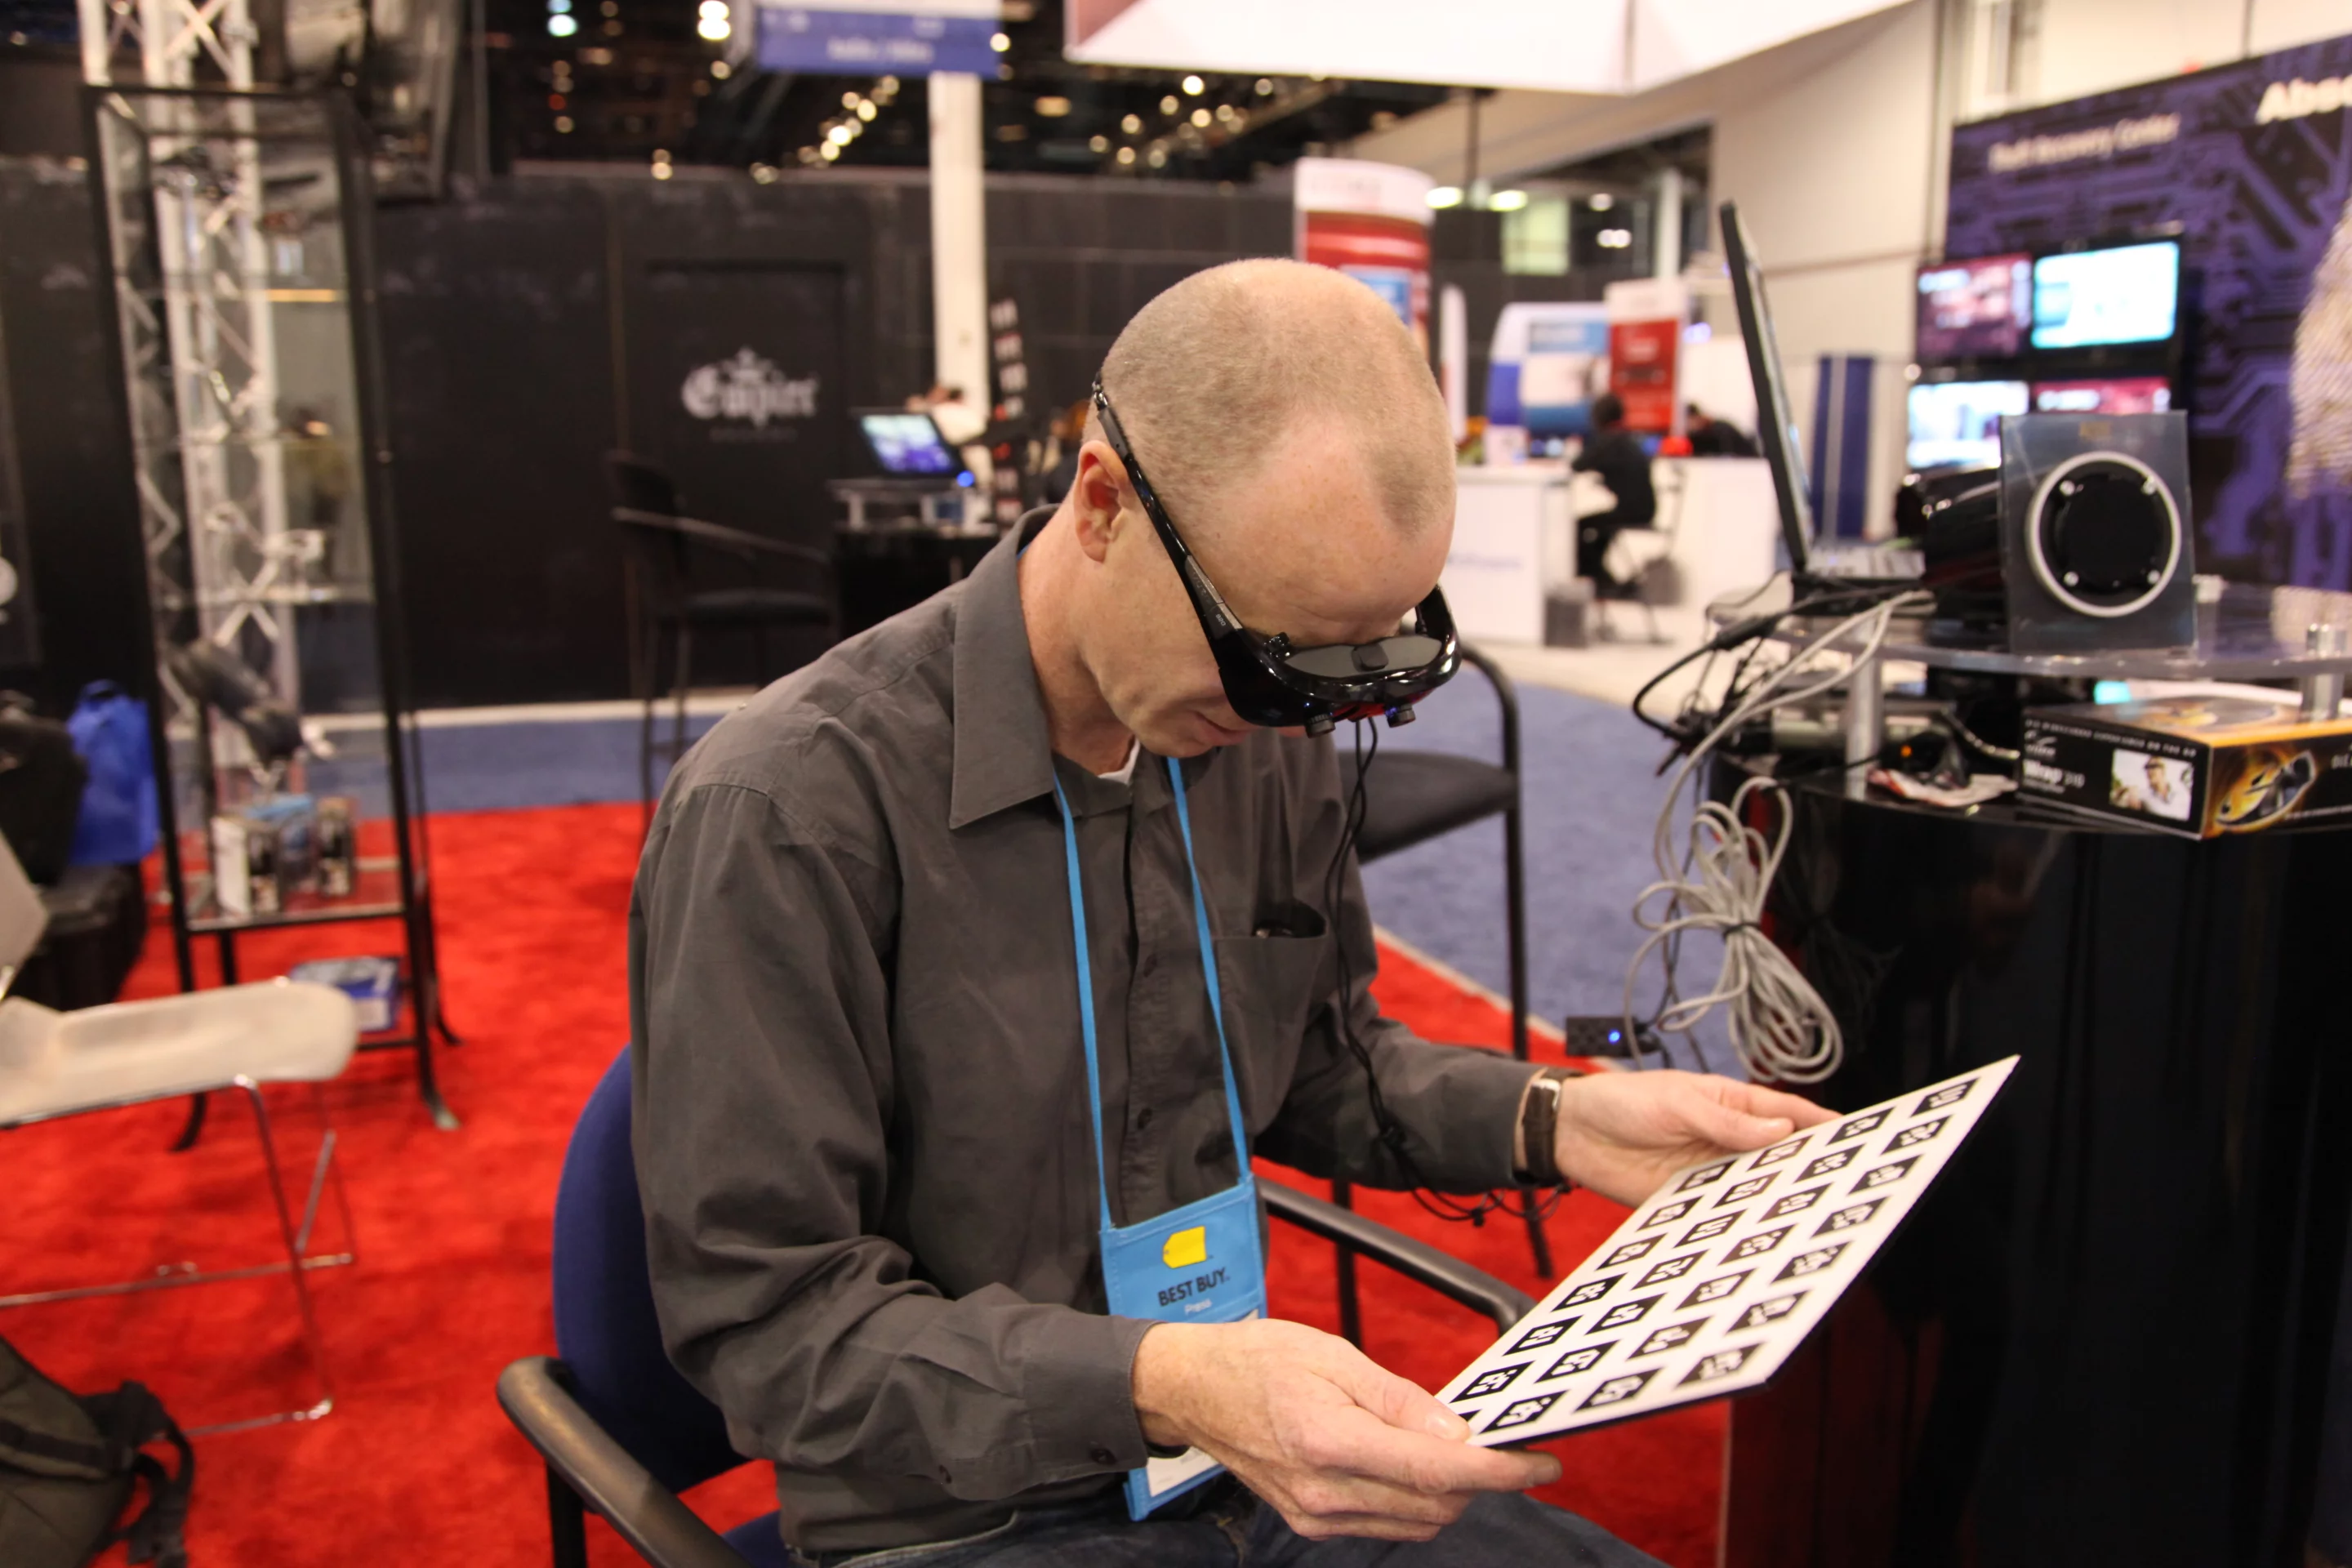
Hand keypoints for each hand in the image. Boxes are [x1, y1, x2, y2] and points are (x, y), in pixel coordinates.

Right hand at [1129, 1319, 1558, 1541]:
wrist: (1194, 1390)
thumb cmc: (1258, 1360)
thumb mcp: (1335, 1355)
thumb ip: (1401, 1400)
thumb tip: (1459, 1434)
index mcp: (1328, 1440)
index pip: (1436, 1471)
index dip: (1498, 1471)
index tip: (1540, 1463)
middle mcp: (1324, 1491)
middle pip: (1435, 1506)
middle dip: (1480, 1480)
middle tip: (1500, 1444)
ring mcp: (1317, 1515)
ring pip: (1417, 1523)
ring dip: (1450, 1493)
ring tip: (1454, 1449)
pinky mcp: (1313, 1524)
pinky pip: (1387, 1525)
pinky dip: (1415, 1501)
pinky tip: (1414, 1465)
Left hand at [1552, 1070, 1833, 1206]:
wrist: (1573, 1131)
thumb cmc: (1624, 1100)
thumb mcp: (1679, 1102)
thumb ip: (1728, 1122)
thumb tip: (1783, 1131)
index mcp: (1734, 1106)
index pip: (1790, 1115)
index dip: (1824, 1126)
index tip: (1861, 1140)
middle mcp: (1730, 1141)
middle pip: (1781, 1158)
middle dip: (1808, 1172)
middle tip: (1841, 1190)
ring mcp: (1712, 1172)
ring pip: (1757, 1190)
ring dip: (1776, 1202)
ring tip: (1808, 1219)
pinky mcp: (1690, 1201)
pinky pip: (1723, 1215)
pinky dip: (1741, 1225)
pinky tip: (1759, 1237)